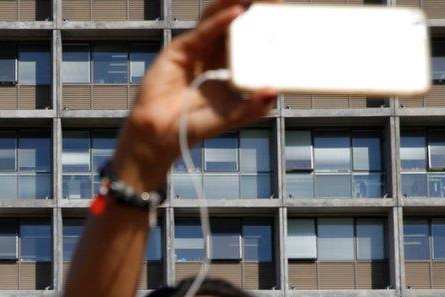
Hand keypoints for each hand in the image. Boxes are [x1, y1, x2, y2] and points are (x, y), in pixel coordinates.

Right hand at [113, 0, 278, 189]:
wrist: (161, 135)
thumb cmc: (194, 125)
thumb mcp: (232, 116)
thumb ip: (254, 106)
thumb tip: (275, 90)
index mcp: (227, 65)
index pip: (249, 38)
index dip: (264, 25)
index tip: (284, 14)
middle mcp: (212, 53)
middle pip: (235, 22)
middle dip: (254, 7)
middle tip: (276, 0)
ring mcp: (196, 49)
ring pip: (217, 18)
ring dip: (236, 3)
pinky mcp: (179, 50)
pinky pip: (203, 31)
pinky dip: (220, 20)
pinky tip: (237, 11)